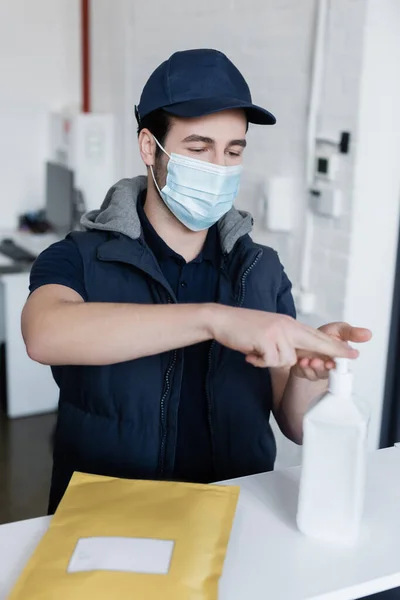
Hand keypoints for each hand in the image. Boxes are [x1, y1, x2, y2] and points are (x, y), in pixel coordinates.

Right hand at [210, 308, 359, 368]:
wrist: (221, 319)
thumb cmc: (243, 328)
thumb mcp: (269, 332)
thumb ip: (285, 342)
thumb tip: (298, 357)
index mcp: (289, 323)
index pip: (316, 335)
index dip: (335, 346)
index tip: (351, 353)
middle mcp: (286, 325)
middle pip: (316, 341)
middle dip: (333, 351)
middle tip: (351, 356)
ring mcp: (277, 331)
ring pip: (287, 359)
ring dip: (271, 361)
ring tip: (257, 353)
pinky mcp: (266, 338)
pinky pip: (270, 361)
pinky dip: (259, 362)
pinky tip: (250, 355)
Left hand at [293, 321, 371, 380]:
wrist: (306, 336)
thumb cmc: (326, 335)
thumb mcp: (340, 330)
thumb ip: (352, 333)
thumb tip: (367, 334)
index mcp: (339, 358)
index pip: (342, 366)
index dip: (337, 367)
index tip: (332, 363)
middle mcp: (329, 365)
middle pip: (327, 372)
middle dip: (322, 368)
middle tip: (318, 362)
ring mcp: (316, 368)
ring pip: (315, 374)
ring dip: (312, 368)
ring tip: (308, 360)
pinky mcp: (305, 370)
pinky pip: (303, 373)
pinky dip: (302, 368)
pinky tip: (302, 361)